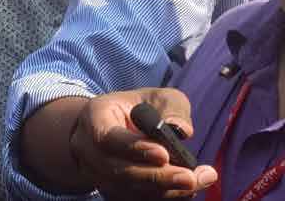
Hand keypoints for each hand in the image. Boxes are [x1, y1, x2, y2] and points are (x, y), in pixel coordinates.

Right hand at [69, 88, 216, 199]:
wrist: (116, 128)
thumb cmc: (139, 109)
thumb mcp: (157, 97)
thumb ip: (172, 108)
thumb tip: (182, 131)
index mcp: (95, 117)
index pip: (107, 137)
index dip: (134, 148)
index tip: (164, 154)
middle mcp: (88, 148)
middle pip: (117, 171)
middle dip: (157, 177)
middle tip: (190, 178)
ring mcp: (96, 173)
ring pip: (127, 190)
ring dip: (165, 190)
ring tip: (199, 181)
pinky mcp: (110, 190)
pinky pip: (134, 199)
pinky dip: (163, 197)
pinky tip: (186, 189)